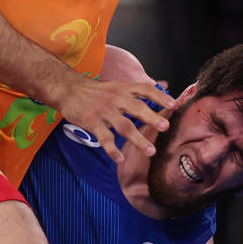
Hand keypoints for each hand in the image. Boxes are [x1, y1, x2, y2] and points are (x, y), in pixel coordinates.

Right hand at [55, 73, 174, 163]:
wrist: (68, 89)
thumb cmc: (96, 90)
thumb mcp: (118, 84)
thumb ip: (140, 88)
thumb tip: (164, 85)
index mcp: (123, 88)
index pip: (145, 89)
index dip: (160, 96)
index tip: (173, 104)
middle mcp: (115, 99)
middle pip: (137, 108)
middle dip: (152, 118)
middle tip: (165, 127)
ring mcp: (104, 112)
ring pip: (123, 126)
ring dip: (138, 139)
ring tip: (150, 151)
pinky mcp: (92, 123)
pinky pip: (104, 138)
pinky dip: (112, 150)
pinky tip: (120, 159)